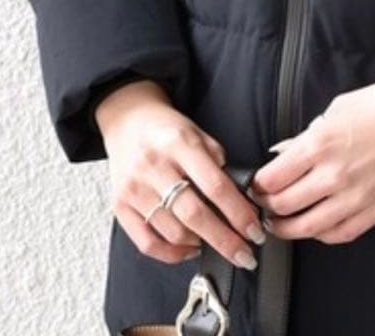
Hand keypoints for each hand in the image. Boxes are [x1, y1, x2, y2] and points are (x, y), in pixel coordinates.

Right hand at [96, 79, 265, 268]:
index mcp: (180, 144)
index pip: (216, 186)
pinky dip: (172, 254)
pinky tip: (190, 249)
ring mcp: (135, 189)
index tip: (255, 230)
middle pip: (194, 215)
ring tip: (218, 245)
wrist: (127, 120)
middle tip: (244, 254)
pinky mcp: (120, 206)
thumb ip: (217, 162)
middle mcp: (155, 167)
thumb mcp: (198, 133)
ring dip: (201, 245)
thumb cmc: (167, 129)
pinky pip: (147, 243)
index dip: (239, 213)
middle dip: (225, 240)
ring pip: (173, 232)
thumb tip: (240, 199)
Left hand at [249, 68, 374, 244]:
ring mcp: (356, 197)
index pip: (272, 178)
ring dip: (287, 228)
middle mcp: (334, 175)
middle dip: (267, 206)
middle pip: (283, 205)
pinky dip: (321, 234)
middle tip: (263, 202)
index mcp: (321, 143)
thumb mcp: (338, 108)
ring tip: (281, 222)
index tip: (257, 182)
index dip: (258, 183)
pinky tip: (316, 225)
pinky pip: (339, 234)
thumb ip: (308, 135)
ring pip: (306, 228)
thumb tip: (284, 153)